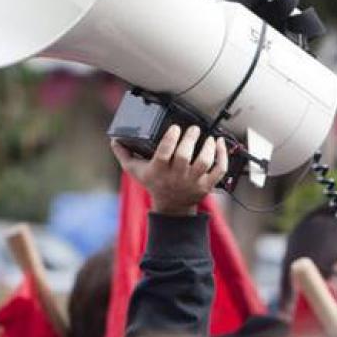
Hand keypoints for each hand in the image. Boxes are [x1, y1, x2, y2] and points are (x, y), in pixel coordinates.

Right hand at [111, 124, 228, 215]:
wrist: (171, 208)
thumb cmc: (154, 184)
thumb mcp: (135, 171)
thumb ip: (124, 154)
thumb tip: (114, 140)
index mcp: (158, 171)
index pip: (164, 154)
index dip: (170, 139)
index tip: (175, 128)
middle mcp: (176, 177)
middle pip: (185, 156)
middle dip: (190, 139)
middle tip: (193, 129)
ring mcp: (193, 182)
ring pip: (204, 162)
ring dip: (208, 148)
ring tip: (208, 137)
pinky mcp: (207, 185)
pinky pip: (219, 170)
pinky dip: (222, 156)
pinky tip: (220, 143)